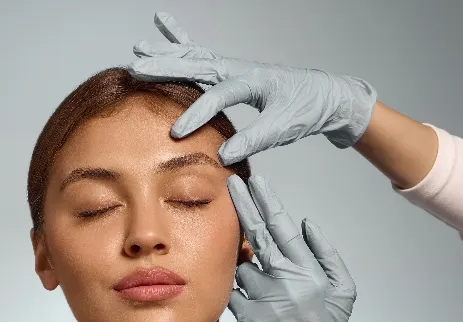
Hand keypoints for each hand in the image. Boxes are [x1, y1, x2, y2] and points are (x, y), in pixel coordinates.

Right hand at [128, 12, 377, 164]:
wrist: (325, 96)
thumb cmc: (306, 110)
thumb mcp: (283, 128)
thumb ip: (254, 139)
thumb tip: (224, 154)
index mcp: (251, 81)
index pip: (217, 95)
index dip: (196, 114)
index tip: (176, 133)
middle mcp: (238, 68)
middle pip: (196, 65)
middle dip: (166, 67)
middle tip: (137, 69)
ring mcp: (233, 66)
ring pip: (194, 56)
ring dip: (167, 53)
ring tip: (138, 49)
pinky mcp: (232, 71)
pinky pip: (201, 53)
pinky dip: (181, 39)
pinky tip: (163, 25)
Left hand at [226, 173, 398, 321]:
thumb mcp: (343, 287)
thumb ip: (326, 251)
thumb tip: (306, 223)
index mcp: (306, 269)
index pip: (281, 226)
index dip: (266, 201)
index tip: (254, 182)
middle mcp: (282, 280)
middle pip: (255, 233)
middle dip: (242, 205)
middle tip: (230, 184)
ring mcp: (262, 298)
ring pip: (241, 264)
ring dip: (242, 260)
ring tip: (253, 271)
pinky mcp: (246, 317)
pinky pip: (232, 290)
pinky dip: (235, 286)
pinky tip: (243, 290)